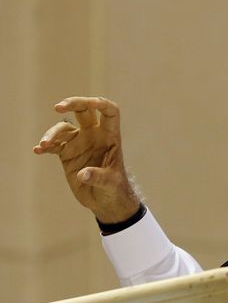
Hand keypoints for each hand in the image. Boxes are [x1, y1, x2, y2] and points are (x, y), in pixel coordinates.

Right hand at [33, 97, 140, 222]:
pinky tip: (38, 150)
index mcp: (110, 136)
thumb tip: (83, 174)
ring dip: (52, 133)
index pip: (109, 112)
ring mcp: (79, 143)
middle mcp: (94, 135)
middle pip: (83, 111)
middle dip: (72, 104)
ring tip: (44, 144)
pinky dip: (45, 146)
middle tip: (58, 107)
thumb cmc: (115, 189)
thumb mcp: (110, 183)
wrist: (105, 200)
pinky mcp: (67, 154)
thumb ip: (98, 177)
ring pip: (63, 128)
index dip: (101, 103)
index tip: (90, 102)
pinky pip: (53, 145)